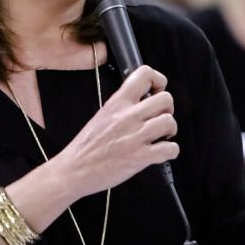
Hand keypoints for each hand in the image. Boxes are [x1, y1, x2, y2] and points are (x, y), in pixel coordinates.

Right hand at [55, 65, 178, 198]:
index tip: (157, 91)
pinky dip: (171, 151)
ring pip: (169, 122)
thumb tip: (143, 103)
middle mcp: (128, 116)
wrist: (74, 169)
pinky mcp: (140, 157)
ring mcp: (135, 136)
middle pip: (166, 99)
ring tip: (161, 137)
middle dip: (168, 110)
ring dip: (170, 131)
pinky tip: (161, 153)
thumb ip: (122, 106)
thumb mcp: (102, 115)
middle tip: (159, 119)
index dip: (158, 81)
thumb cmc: (86, 146)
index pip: (144, 74)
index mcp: (117, 103)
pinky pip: (170, 149)